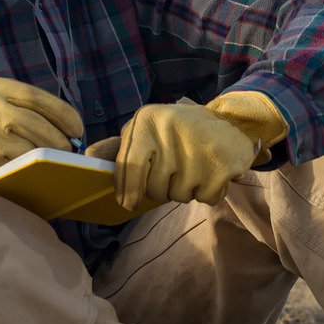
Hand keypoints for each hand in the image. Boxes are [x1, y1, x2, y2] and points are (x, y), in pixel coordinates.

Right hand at [0, 78, 82, 209]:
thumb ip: (18, 109)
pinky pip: (9, 171)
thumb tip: (66, 128)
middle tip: (67, 151)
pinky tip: (26, 178)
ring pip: (26, 151)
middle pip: (36, 125)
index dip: (63, 114)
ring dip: (41, 161)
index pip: (36, 98)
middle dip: (58, 141)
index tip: (77, 128)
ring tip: (46, 165)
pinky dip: (21, 176)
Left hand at [111, 92, 287, 210]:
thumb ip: (121, 145)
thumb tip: (89, 158)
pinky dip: (207, 192)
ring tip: (195, 166)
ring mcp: (197, 150)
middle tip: (176, 169)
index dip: (127, 190)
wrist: (233, 122)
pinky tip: (212, 171)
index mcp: (147, 120)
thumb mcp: (150, 127)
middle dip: (163, 188)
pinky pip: (204, 198)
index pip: (129, 166)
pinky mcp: (221, 166)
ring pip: (179, 195)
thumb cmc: (182, 130)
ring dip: (185, 189)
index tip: (127, 203)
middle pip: (154, 188)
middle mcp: (169, 132)